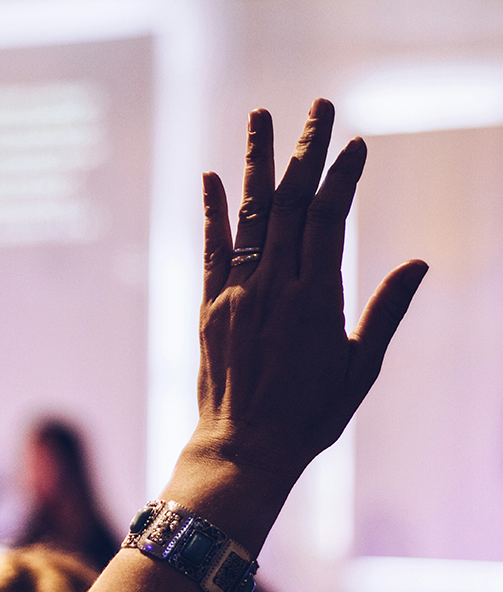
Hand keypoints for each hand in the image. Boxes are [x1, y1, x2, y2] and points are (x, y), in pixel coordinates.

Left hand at [190, 98, 426, 481]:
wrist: (244, 448)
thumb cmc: (308, 416)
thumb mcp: (359, 370)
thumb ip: (385, 313)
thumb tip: (417, 264)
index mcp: (316, 300)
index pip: (330, 218)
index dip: (342, 176)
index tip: (354, 145)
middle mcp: (273, 287)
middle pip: (291, 204)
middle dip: (305, 151)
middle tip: (316, 107)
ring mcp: (236, 294)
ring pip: (250, 216)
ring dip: (257, 163)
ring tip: (261, 117)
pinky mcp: (210, 308)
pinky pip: (211, 250)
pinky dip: (213, 212)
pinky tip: (211, 177)